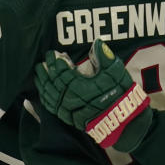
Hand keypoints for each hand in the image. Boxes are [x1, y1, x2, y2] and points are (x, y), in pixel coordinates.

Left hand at [35, 39, 151, 149]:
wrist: (126, 122)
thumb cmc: (121, 95)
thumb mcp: (116, 73)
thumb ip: (105, 57)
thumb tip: (97, 42)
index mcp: (81, 87)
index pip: (62, 72)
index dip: (55, 62)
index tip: (51, 53)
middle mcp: (72, 100)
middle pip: (53, 84)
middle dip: (46, 72)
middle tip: (41, 62)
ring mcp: (70, 111)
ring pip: (50, 97)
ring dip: (43, 85)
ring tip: (39, 75)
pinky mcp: (71, 119)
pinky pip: (53, 108)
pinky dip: (46, 99)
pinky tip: (44, 93)